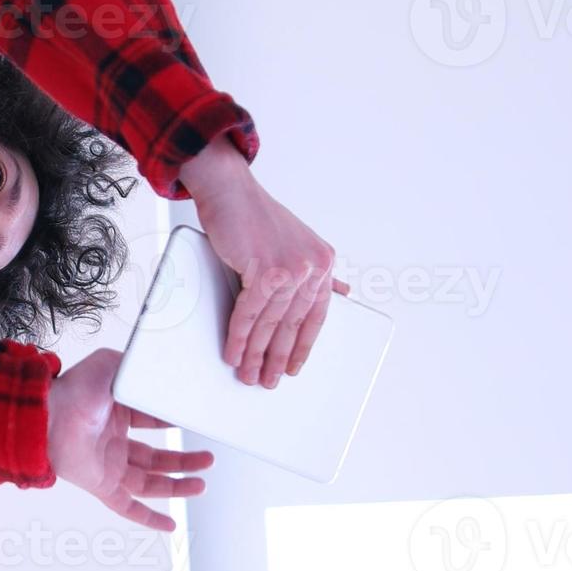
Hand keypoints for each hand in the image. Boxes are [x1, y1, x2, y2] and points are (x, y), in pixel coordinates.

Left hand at [47, 348, 213, 531]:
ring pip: (150, 483)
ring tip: (200, 484)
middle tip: (207, 459)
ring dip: (177, 485)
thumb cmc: (73, 390)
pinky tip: (170, 524)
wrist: (48, 417)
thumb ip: (136, 365)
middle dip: (184, 460)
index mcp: (115, 413)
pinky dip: (149, 518)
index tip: (196, 421)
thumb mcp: (111, 364)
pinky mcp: (101, 485)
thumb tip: (160, 366)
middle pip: (157, 457)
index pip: (152, 422)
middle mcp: (113, 441)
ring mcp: (108, 465)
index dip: (174, 423)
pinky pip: (128, 508)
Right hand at [180, 141, 349, 387]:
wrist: (230, 190)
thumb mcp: (293, 243)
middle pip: (292, 323)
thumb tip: (340, 293)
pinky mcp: (266, 268)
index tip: (293, 367)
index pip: (316, 315)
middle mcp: (312, 265)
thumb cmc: (254, 216)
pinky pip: (251, 313)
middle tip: (265, 380)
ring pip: (271, 323)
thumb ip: (312, 271)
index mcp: (322, 262)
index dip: (303, 346)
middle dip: (276, 357)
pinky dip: (240, 336)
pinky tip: (233, 352)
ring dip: (255, 353)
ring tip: (246, 373)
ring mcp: (291, 267)